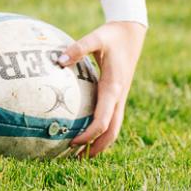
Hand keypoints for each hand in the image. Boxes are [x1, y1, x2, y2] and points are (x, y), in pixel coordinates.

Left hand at [58, 20, 145, 156]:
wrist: (131, 32)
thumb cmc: (112, 35)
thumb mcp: (96, 38)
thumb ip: (78, 48)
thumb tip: (58, 60)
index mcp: (113, 87)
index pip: (103, 120)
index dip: (89, 135)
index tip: (73, 142)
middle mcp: (118, 96)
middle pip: (112, 131)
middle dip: (97, 147)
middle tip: (77, 158)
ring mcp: (120, 96)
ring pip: (114, 127)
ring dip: (101, 142)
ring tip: (82, 153)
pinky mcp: (118, 93)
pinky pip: (112, 117)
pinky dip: (103, 129)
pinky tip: (88, 130)